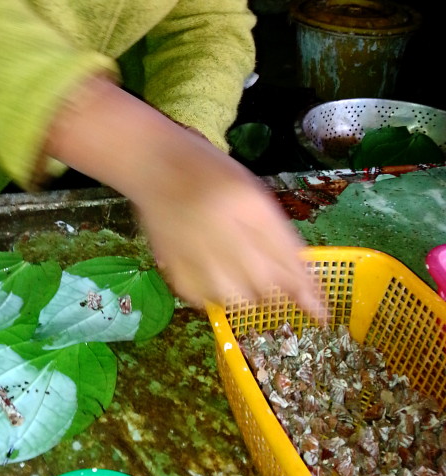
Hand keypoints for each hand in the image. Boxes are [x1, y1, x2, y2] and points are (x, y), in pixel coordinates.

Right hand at [44, 76, 325, 318]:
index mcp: (247, 203)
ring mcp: (193, 249)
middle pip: (264, 283)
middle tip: (275, 288)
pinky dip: (215, 295)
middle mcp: (221, 228)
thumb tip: (301, 275)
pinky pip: (203, 298)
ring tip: (241, 278)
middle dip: (277, 293)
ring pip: (236, 298)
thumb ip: (276, 231)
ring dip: (247, 296)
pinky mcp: (171, 264)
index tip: (320, 312)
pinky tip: (214, 276)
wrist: (154, 163)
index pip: (286, 255)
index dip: (307, 288)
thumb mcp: (251, 190)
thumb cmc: (209, 172)